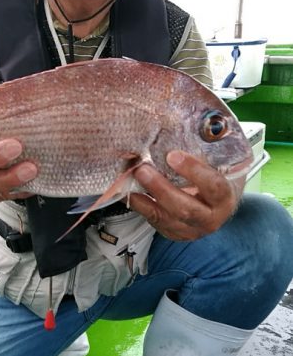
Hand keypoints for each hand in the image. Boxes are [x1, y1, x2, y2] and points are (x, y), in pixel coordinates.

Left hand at [130, 150, 244, 240]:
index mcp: (225, 198)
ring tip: (133, 179)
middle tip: (143, 169)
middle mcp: (210, 218)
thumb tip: (180, 122)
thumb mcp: (217, 165)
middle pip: (185, 208)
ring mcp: (191, 230)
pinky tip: (131, 192)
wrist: (217, 204)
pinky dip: (141, 206)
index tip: (173, 155)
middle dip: (161, 188)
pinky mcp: (174, 233)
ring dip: (146, 198)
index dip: (193, 171)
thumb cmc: (216, 178)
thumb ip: (204, 152)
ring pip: (166, 218)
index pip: (213, 186)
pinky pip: (155, 222)